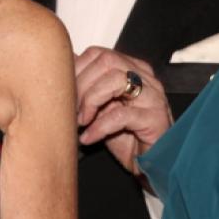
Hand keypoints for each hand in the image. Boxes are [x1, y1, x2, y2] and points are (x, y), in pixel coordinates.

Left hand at [74, 47, 173, 175]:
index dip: (77, 70)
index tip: (65, 92)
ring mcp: (152, 96)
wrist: (150, 164)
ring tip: (81, 121)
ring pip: (116, 80)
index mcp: (132, 69)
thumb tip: (63, 67)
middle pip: (106, 61)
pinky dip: (99, 126)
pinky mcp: (155, 119)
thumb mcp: (100, 108)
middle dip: (82, 84)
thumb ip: (86, 87)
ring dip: (90, 100)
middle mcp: (145, 78)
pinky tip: (89, 137)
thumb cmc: (126, 136)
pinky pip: (122, 115)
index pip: (99, 54)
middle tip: (71, 109)